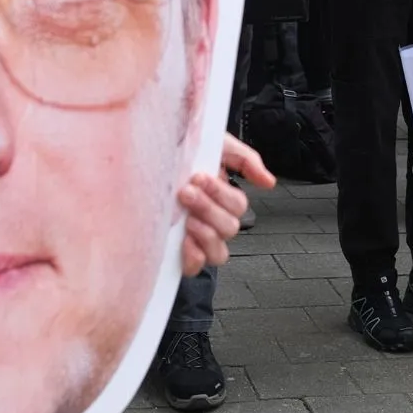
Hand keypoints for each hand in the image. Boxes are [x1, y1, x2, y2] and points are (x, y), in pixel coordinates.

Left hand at [179, 135, 275, 275]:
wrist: (144, 162)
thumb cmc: (180, 155)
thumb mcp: (214, 145)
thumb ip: (244, 159)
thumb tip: (268, 182)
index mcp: (223, 196)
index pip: (238, 204)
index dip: (221, 193)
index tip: (199, 176)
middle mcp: (215, 220)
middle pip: (230, 227)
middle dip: (208, 207)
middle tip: (186, 192)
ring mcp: (200, 240)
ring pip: (220, 251)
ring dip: (204, 232)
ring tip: (186, 216)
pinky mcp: (182, 256)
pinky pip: (197, 267)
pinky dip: (194, 256)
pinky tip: (183, 239)